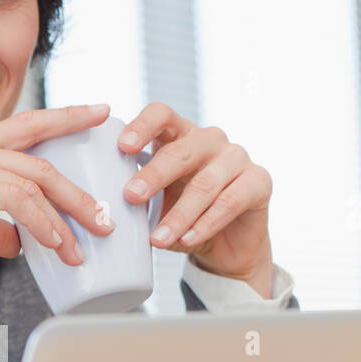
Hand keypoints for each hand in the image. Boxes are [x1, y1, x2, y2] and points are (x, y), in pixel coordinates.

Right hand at [0, 104, 116, 263]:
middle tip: (108, 213)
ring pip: (33, 178)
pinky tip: (56, 244)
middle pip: (40, 156)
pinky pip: (14, 198)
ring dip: (66, 212)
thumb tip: (19, 244)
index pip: (26, 128)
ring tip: (88, 242)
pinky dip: (41, 222)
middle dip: (79, 184)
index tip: (99, 113)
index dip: (64, 118)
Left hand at [119, 103, 273, 295]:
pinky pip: (230, 202)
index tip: (122, 147)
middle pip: (182, 150)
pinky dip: (205, 224)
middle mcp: (209, 140)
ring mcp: (237, 157)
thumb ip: (137, 195)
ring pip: (205, 183)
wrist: (225, 246)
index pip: (162, 115)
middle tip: (131, 196)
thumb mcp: (156, 203)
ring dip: (179, 214)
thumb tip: (101, 207)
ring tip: (157, 239)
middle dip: (154, 175)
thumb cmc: (182, 216)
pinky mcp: (259, 181)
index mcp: (179, 135)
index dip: (142, 126)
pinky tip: (187, 240)